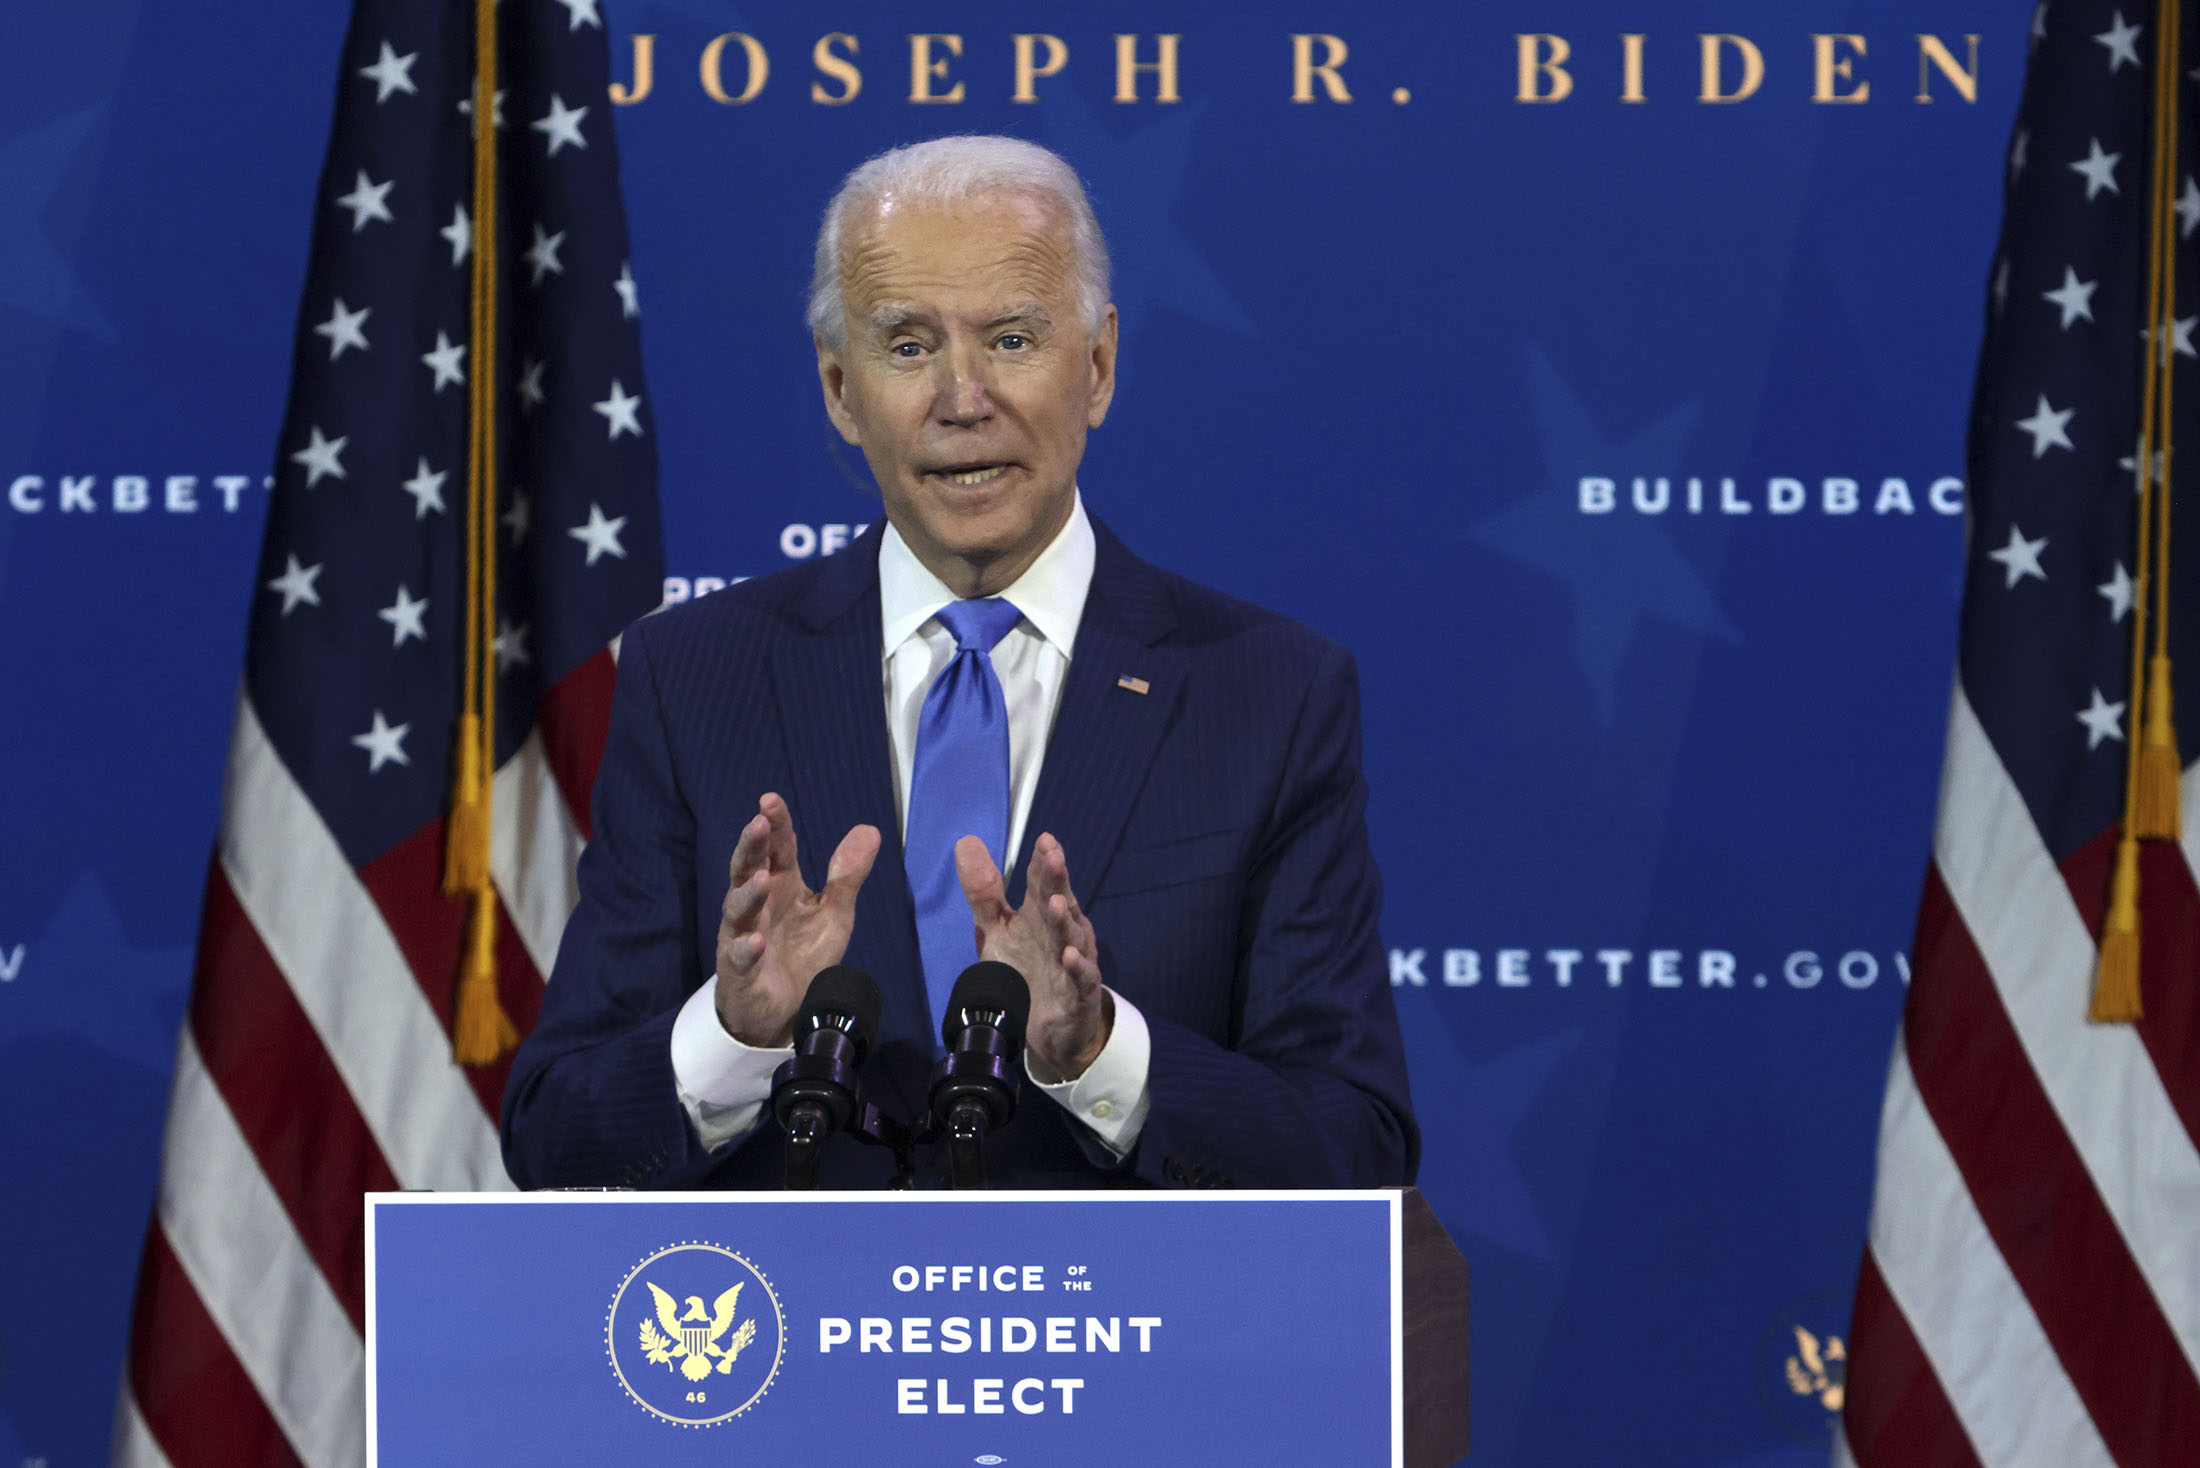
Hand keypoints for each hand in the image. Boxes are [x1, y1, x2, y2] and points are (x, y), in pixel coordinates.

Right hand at [714, 793, 879, 1046]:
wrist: (786, 1012)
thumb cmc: (804, 954)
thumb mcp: (834, 914)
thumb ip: (848, 876)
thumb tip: (870, 830)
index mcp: (782, 886)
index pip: (777, 848)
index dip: (775, 824)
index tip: (771, 800)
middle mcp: (757, 905)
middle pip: (748, 868)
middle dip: (751, 846)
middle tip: (757, 823)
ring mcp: (742, 936)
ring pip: (737, 909)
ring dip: (749, 893)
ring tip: (763, 878)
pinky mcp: (738, 971)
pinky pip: (737, 957)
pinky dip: (745, 948)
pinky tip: (755, 941)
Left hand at [955, 831, 1108, 1078]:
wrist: (1046, 1027)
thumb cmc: (1026, 968)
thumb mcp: (998, 929)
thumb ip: (983, 891)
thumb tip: (965, 842)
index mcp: (1042, 913)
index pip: (1042, 881)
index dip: (1043, 861)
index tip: (1044, 840)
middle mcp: (1061, 932)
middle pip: (1060, 901)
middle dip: (1057, 880)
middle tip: (1054, 858)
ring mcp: (1074, 961)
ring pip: (1072, 937)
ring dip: (1064, 920)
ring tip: (1055, 903)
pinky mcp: (1079, 993)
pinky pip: (1082, 978)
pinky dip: (1077, 967)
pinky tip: (1069, 956)